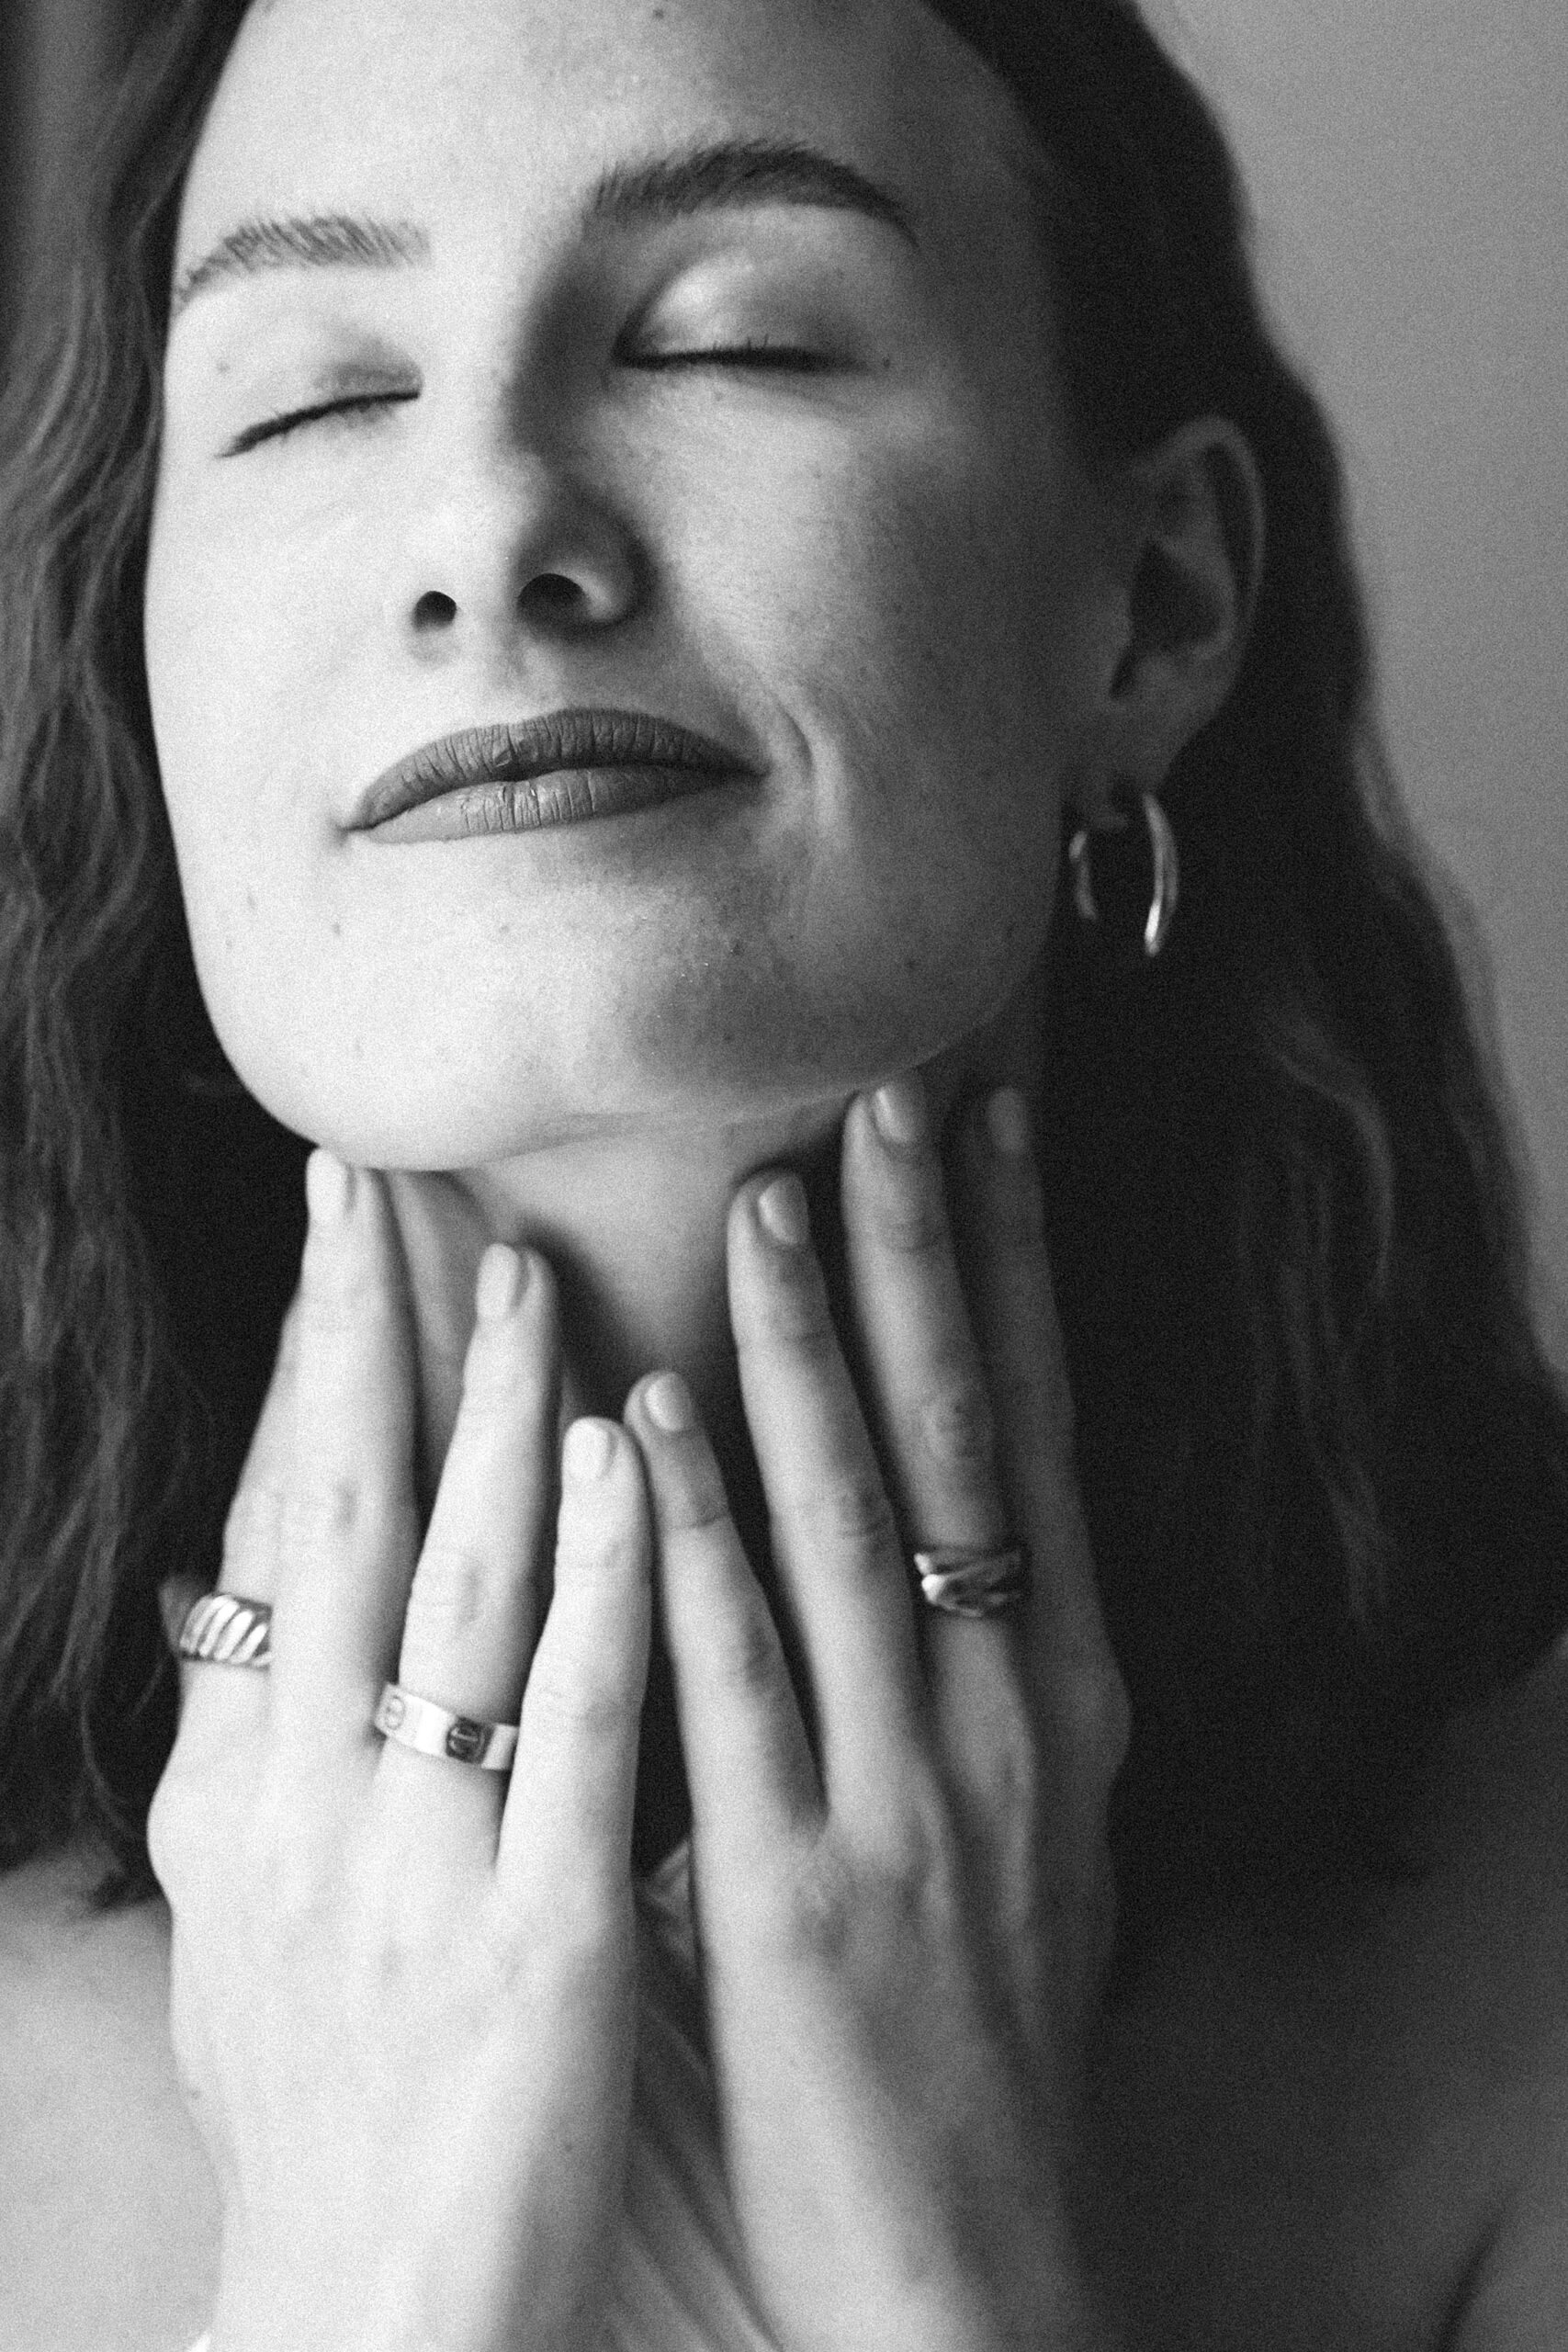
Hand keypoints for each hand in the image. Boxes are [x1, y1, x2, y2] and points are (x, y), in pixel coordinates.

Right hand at [151, 1155, 651, 2351]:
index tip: (341, 1229)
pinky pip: (568, 1717)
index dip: (307, 1369)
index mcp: (237, 1796)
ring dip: (489, 1411)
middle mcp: (302, 1804)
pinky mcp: (538, 1932)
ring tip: (531, 1265)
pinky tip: (621, 1455)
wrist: (372, 2327)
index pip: (277, 1535)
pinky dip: (592, 1576)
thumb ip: (265, 1767)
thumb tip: (252, 1621)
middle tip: (397, 1176)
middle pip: (339, 1521)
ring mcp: (417, 1861)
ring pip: (453, 1585)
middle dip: (367, 1335)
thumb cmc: (327, 2124)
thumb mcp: (247, 1931)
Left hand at [621, 1078, 1127, 2351]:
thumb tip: (925, 1512)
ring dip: (810, 1355)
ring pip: (853, 1528)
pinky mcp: (796, 1890)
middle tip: (889, 1094)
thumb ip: (973, 1662)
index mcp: (1064, 1687)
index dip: (1011, 1268)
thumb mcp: (1022, 1813)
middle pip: (961, 1442)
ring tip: (770, 1201)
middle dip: (925, 1259)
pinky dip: (695, 1537)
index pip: (1035, 1430)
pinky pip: (735, 1677)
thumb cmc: (983, 2017)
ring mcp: (909, 1794)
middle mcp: (1008, 1714)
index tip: (986, 1121)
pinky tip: (649, 1417)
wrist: (972, 2247)